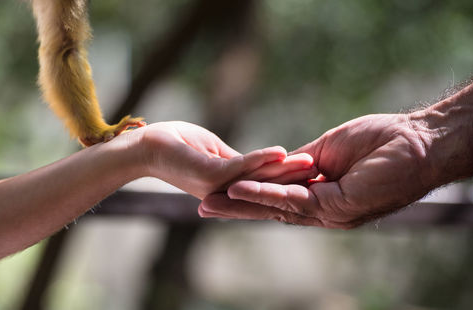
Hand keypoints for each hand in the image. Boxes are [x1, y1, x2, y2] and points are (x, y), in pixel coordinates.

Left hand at [136, 121, 315, 198]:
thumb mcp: (216, 152)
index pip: (267, 184)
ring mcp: (218, 185)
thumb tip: (262, 161)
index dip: (292, 180)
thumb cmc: (178, 145)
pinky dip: (260, 159)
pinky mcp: (207, 174)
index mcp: (232, 186)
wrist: (145, 146)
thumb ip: (239, 160)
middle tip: (327, 174)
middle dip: (297, 179)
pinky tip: (280, 153)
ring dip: (285, 171)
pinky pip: (239, 167)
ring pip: (258, 179)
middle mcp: (228, 191)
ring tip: (311, 164)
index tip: (318, 174)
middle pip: (269, 185)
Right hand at [199, 114, 434, 227]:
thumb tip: (279, 166)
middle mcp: (322, 209)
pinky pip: (293, 201)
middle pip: (270, 209)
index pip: (276, 198)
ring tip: (210, 201)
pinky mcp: (336, 206)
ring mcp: (328, 211)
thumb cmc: (379, 142)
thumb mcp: (327, 150)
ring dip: (241, 204)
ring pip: (276, 209)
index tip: (221, 190)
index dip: (247, 195)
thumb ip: (302, 163)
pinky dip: (265, 194)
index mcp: (320, 194)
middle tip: (203, 206)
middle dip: (235, 208)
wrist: (415, 141)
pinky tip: (240, 189)